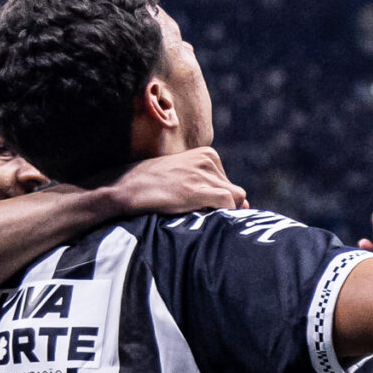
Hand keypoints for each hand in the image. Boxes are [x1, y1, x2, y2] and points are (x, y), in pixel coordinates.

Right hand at [104, 148, 246, 217]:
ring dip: (219, 211)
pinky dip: (221, 214)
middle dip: (222, 206)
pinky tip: (199, 217)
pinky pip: (227, 204)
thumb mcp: (186, 176)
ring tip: (193, 213)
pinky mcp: (198, 190)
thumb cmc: (155, 185)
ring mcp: (203, 174)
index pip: (230, 184)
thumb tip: (245, 204)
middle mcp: (209, 160)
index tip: (199, 206)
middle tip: (196, 212)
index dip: (218, 200)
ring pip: (234, 199)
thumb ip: (213, 186)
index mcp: (208, 154)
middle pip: (235, 192)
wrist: (127, 188)